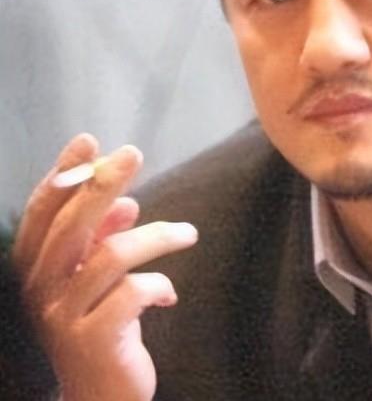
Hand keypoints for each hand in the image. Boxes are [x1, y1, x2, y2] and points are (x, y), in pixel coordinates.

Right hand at [12, 133, 197, 400]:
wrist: (100, 395)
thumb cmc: (102, 326)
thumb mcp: (98, 280)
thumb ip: (103, 241)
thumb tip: (126, 202)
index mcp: (37, 269)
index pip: (44, 212)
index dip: (64, 175)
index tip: (89, 141)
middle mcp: (41, 290)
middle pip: (72, 225)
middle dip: (103, 184)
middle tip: (133, 153)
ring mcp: (63, 317)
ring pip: (112, 256)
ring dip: (157, 236)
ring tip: (189, 233)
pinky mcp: (93, 340)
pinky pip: (132, 294)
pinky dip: (159, 285)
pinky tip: (169, 295)